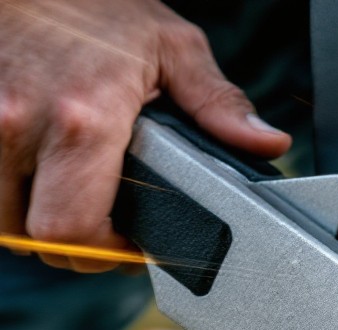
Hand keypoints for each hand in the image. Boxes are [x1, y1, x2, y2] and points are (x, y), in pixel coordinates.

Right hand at [0, 0, 290, 271]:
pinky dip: (6, 194)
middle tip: (102, 227)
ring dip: (32, 219)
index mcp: (81, 120)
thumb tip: (266, 143)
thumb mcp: (170, 46)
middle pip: (32, 235)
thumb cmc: (88, 4)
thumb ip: (218, 104)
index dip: (105, 251)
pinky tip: (34, 176)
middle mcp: (18, 126)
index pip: (75, 229)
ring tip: (67, 196)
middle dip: (72, 244)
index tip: (129, 242)